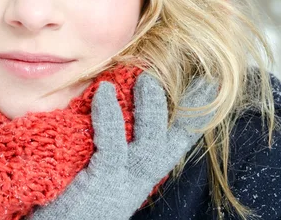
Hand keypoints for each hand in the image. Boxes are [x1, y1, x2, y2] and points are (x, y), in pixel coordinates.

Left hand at [31, 73, 216, 219]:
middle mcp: (136, 183)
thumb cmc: (72, 204)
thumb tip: (115, 110)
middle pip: (172, 144)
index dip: (193, 119)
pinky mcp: (100, 184)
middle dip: (191, 112)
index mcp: (138, 179)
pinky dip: (109, 117)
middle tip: (201, 79)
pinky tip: (104, 92)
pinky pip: (111, 145)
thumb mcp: (99, 174)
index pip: (173, 146)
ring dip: (150, 109)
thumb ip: (111, 151)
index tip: (208, 88)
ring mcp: (121, 185)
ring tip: (147, 78)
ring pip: (149, 144)